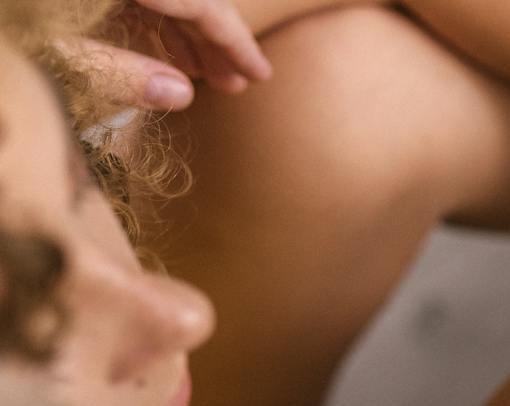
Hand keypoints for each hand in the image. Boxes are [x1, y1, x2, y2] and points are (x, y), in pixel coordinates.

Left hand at [56, 0, 270, 112]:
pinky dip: (156, 22)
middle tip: (234, 85)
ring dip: (187, 33)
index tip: (260, 75)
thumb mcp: (52, 55)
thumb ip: (114, 73)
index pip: (199, 1)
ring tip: (202, 76)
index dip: (234, 40)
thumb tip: (181, 95)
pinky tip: (164, 55)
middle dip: (214, 39)